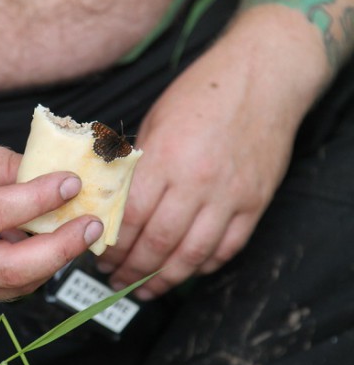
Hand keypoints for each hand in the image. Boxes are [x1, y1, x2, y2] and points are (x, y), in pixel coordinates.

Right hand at [0, 134, 102, 301]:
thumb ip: (0, 165)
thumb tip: (48, 176)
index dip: (38, 199)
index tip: (71, 183)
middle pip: (9, 271)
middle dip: (60, 250)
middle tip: (92, 225)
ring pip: (12, 288)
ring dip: (51, 262)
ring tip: (75, 232)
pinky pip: (1, 290)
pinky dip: (30, 270)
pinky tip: (43, 244)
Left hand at [99, 7, 328, 298]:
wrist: (263, 75)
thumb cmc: (203, 93)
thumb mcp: (155, 121)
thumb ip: (137, 165)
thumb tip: (115, 200)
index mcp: (164, 159)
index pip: (129, 217)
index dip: (111, 244)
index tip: (100, 255)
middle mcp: (197, 183)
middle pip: (158, 243)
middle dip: (132, 269)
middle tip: (115, 279)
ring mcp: (229, 196)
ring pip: (192, 255)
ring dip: (164, 279)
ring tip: (145, 289)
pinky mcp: (255, 203)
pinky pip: (227, 248)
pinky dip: (204, 266)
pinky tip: (185, 271)